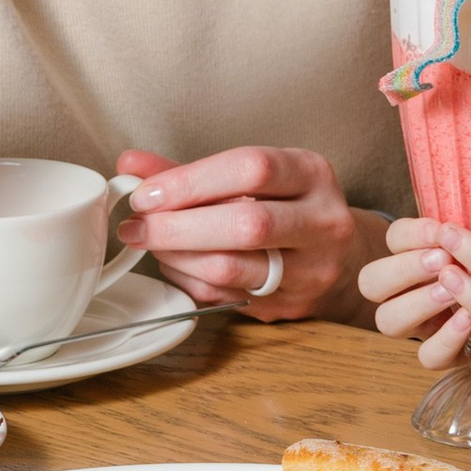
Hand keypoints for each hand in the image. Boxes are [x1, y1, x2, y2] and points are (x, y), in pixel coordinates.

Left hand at [113, 144, 372, 317]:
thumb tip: (130, 165)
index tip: (147, 192)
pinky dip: (189, 280)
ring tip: (149, 243)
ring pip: (234, 268)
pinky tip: (174, 265)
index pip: (252, 169)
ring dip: (177, 257)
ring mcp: (312, 269)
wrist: (340, 255)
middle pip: (246, 224)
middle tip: (136, 226)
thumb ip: (192, 172)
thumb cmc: (286, 207)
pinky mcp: (291, 305)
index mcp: (312, 174)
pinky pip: (226, 296)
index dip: (192, 181)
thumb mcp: (252, 177)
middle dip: (177, 227)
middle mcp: (323, 221)